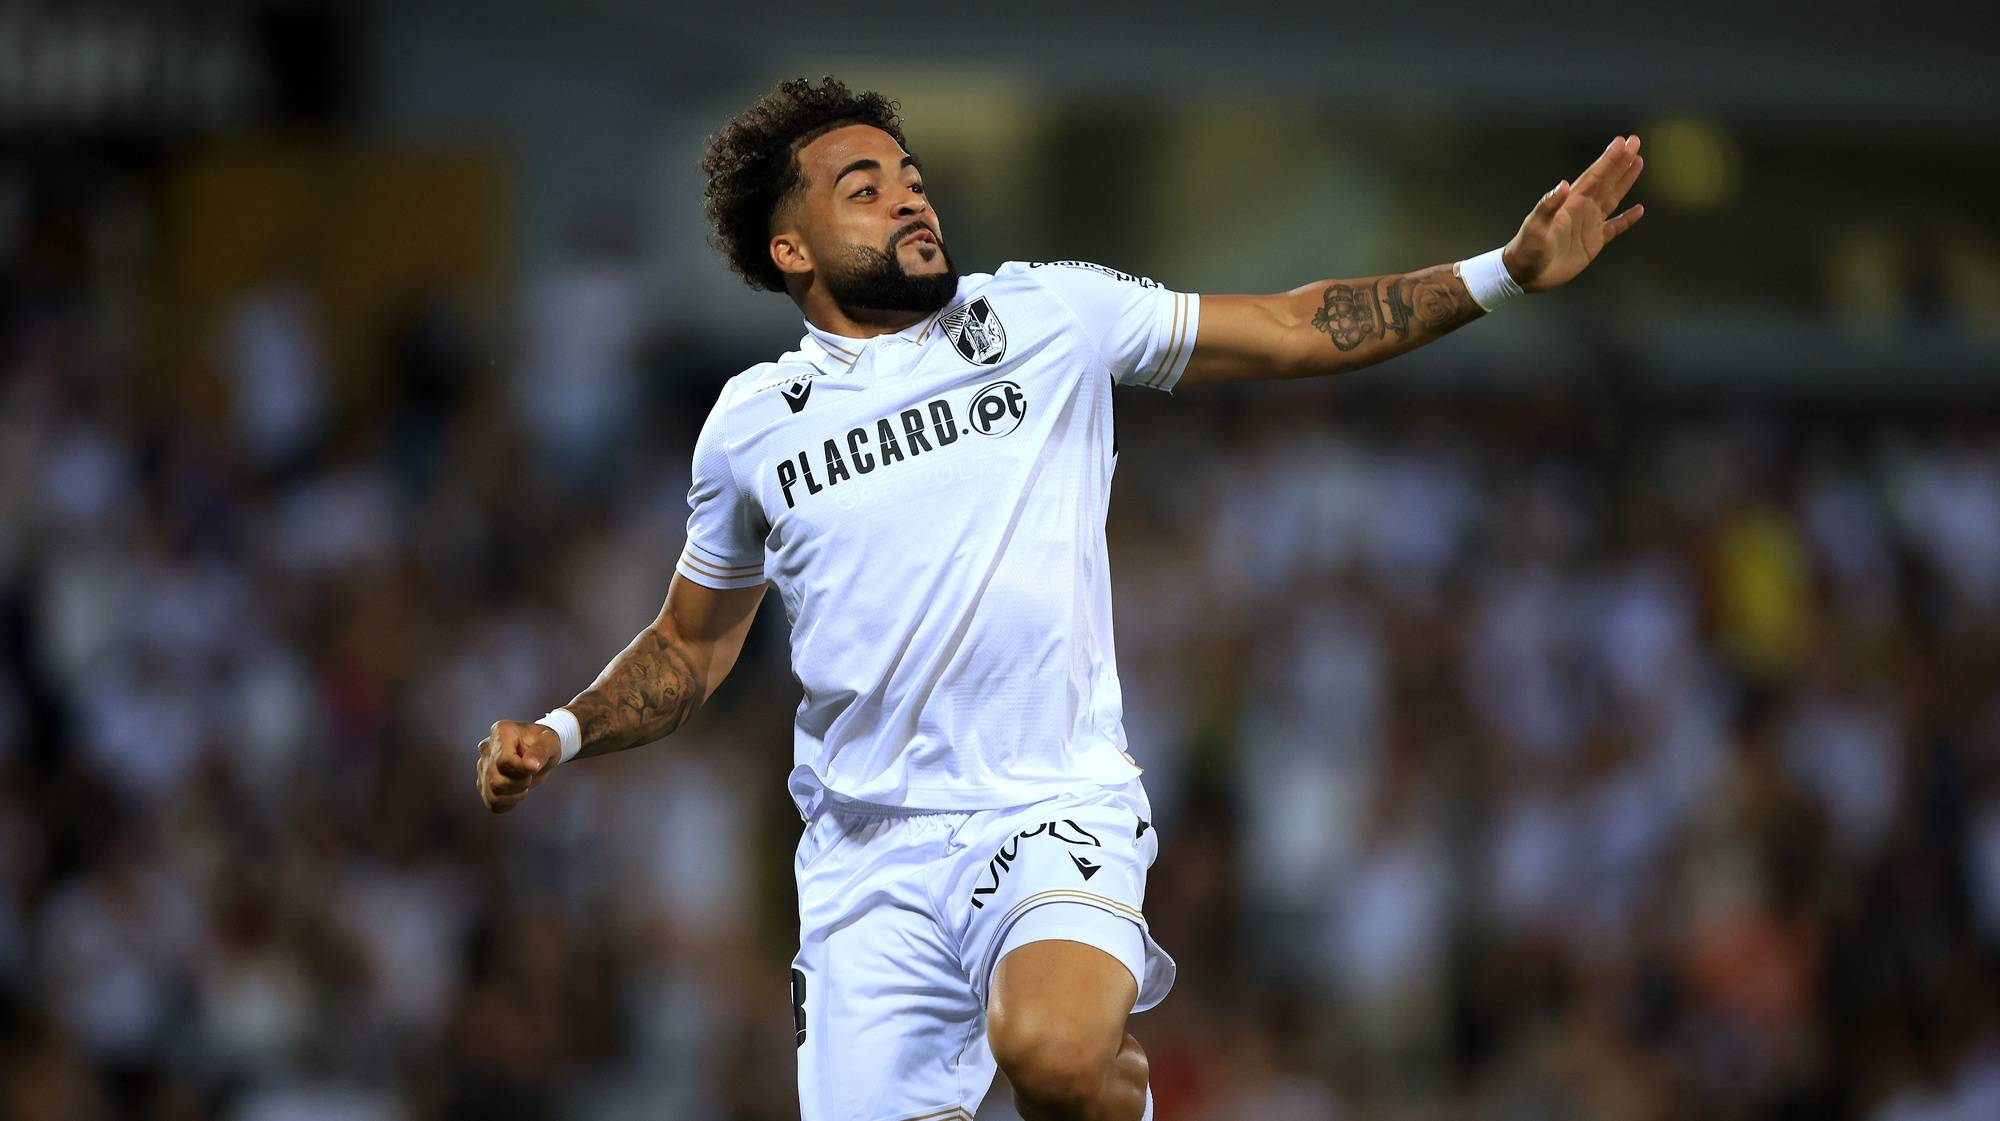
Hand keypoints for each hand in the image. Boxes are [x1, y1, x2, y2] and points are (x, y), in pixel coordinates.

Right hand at [476, 719, 561, 812]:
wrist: (538, 749)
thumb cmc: (544, 742)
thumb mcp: (549, 742)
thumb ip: (540, 752)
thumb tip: (530, 766)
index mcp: (501, 732)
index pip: (504, 761)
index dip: (522, 770)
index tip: (534, 767)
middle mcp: (486, 748)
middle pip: (496, 780)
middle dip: (520, 783)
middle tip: (530, 775)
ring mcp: (482, 766)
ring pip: (492, 792)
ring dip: (514, 794)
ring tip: (524, 783)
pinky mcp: (483, 782)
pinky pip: (491, 802)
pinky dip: (508, 803)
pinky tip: (517, 792)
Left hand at [1502, 135, 1645, 292]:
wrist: (1525, 274)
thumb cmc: (1527, 249)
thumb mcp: (1534, 227)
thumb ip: (1547, 206)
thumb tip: (1563, 184)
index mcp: (1570, 203)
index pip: (1594, 176)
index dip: (1608, 160)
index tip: (1622, 143)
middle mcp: (1582, 209)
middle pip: (1606, 181)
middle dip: (1621, 162)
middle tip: (1635, 142)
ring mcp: (1589, 224)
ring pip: (1612, 198)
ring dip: (1625, 181)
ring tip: (1638, 162)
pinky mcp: (1593, 242)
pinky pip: (1615, 227)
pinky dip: (1627, 219)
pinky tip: (1638, 210)